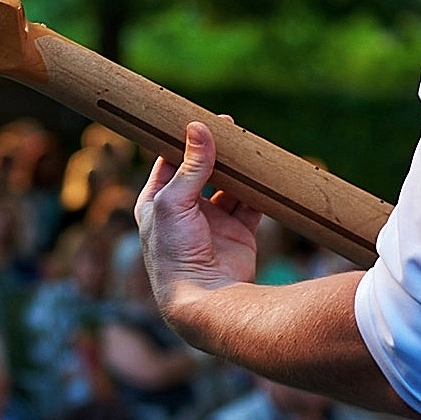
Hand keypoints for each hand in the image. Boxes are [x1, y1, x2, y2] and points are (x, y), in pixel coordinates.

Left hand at [134, 121, 261, 323]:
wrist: (205, 301)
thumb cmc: (174, 254)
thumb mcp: (173, 203)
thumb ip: (190, 166)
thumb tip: (198, 128)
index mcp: (155, 204)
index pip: (168, 162)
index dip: (181, 141)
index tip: (197, 118)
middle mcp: (183, 212)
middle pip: (201, 171)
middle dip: (214, 152)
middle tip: (231, 128)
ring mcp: (212, 223)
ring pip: (228, 186)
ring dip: (238, 170)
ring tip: (249, 147)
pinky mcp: (238, 234)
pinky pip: (251, 205)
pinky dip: (259, 191)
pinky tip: (265, 174)